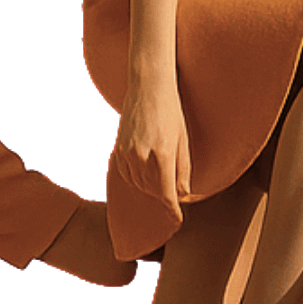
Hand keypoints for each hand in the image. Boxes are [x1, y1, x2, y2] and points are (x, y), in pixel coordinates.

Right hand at [113, 76, 191, 220]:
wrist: (148, 85)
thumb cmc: (172, 111)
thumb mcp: (183, 140)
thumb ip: (183, 170)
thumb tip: (182, 194)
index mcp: (162, 156)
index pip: (165, 194)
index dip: (172, 209)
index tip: (177, 218)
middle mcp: (141, 156)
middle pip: (152, 192)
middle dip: (162, 199)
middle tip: (172, 204)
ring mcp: (127, 153)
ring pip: (138, 185)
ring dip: (149, 191)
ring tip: (159, 191)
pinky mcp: (119, 148)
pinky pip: (126, 174)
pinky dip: (136, 180)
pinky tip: (144, 179)